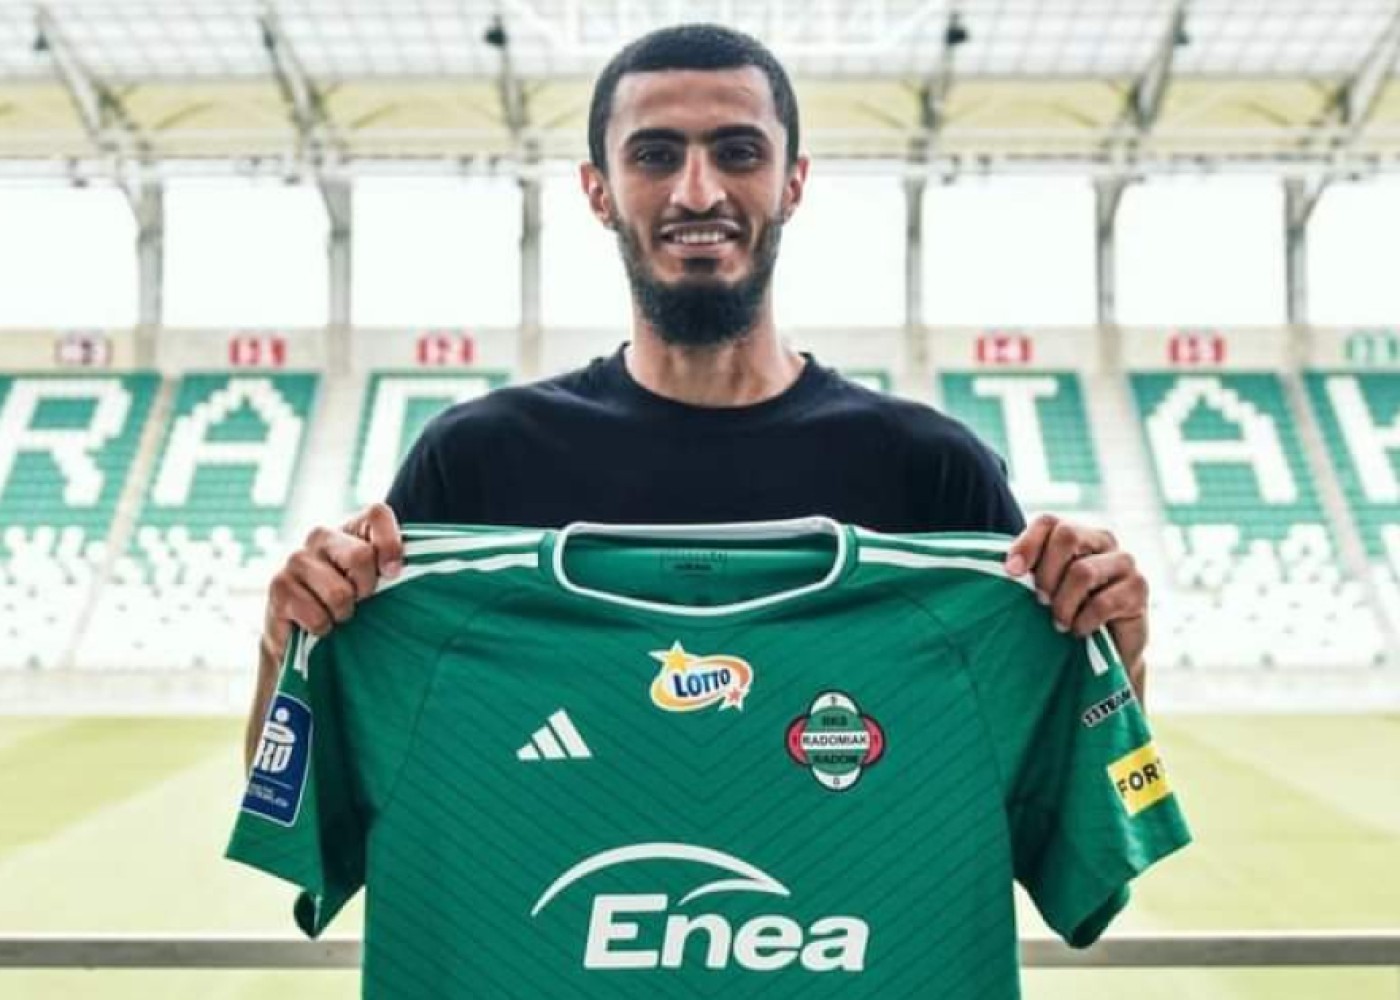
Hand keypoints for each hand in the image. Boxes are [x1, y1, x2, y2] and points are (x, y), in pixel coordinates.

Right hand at [262, 502, 404, 655]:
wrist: (303, 630)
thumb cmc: (351, 602)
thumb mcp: (378, 580)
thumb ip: (392, 566)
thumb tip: (397, 568)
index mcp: (351, 527)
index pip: (377, 514)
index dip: (390, 545)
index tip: (392, 572)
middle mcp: (321, 535)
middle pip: (360, 556)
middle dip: (366, 589)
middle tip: (359, 599)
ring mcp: (296, 559)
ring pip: (339, 593)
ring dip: (344, 613)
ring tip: (337, 612)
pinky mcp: (278, 587)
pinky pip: (317, 616)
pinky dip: (323, 628)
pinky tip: (317, 622)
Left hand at [1004, 514, 1148, 698]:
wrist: (1106, 651)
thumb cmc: (1068, 613)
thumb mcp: (1045, 589)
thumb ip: (1030, 571)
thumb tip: (1009, 568)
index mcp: (1076, 534)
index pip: (1048, 521)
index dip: (1027, 544)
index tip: (1011, 573)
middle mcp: (1102, 540)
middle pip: (1068, 535)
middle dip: (1046, 573)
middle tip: (1041, 601)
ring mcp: (1125, 562)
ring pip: (1083, 571)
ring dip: (1063, 604)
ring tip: (1059, 623)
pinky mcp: (1138, 589)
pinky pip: (1103, 602)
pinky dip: (1083, 621)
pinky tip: (1079, 631)